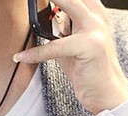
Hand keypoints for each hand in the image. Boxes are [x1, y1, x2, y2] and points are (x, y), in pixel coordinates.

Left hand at [13, 0, 127, 114]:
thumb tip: (43, 19)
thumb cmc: (89, 71)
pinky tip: (21, 56)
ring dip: (46, 5)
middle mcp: (97, 17)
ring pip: (68, 4)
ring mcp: (95, 29)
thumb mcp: (73, 45)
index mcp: (95, 13)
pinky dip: (36, 53)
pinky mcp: (89, 46)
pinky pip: (55, 46)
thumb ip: (61, 29)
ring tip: (27, 5)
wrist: (106, 93)